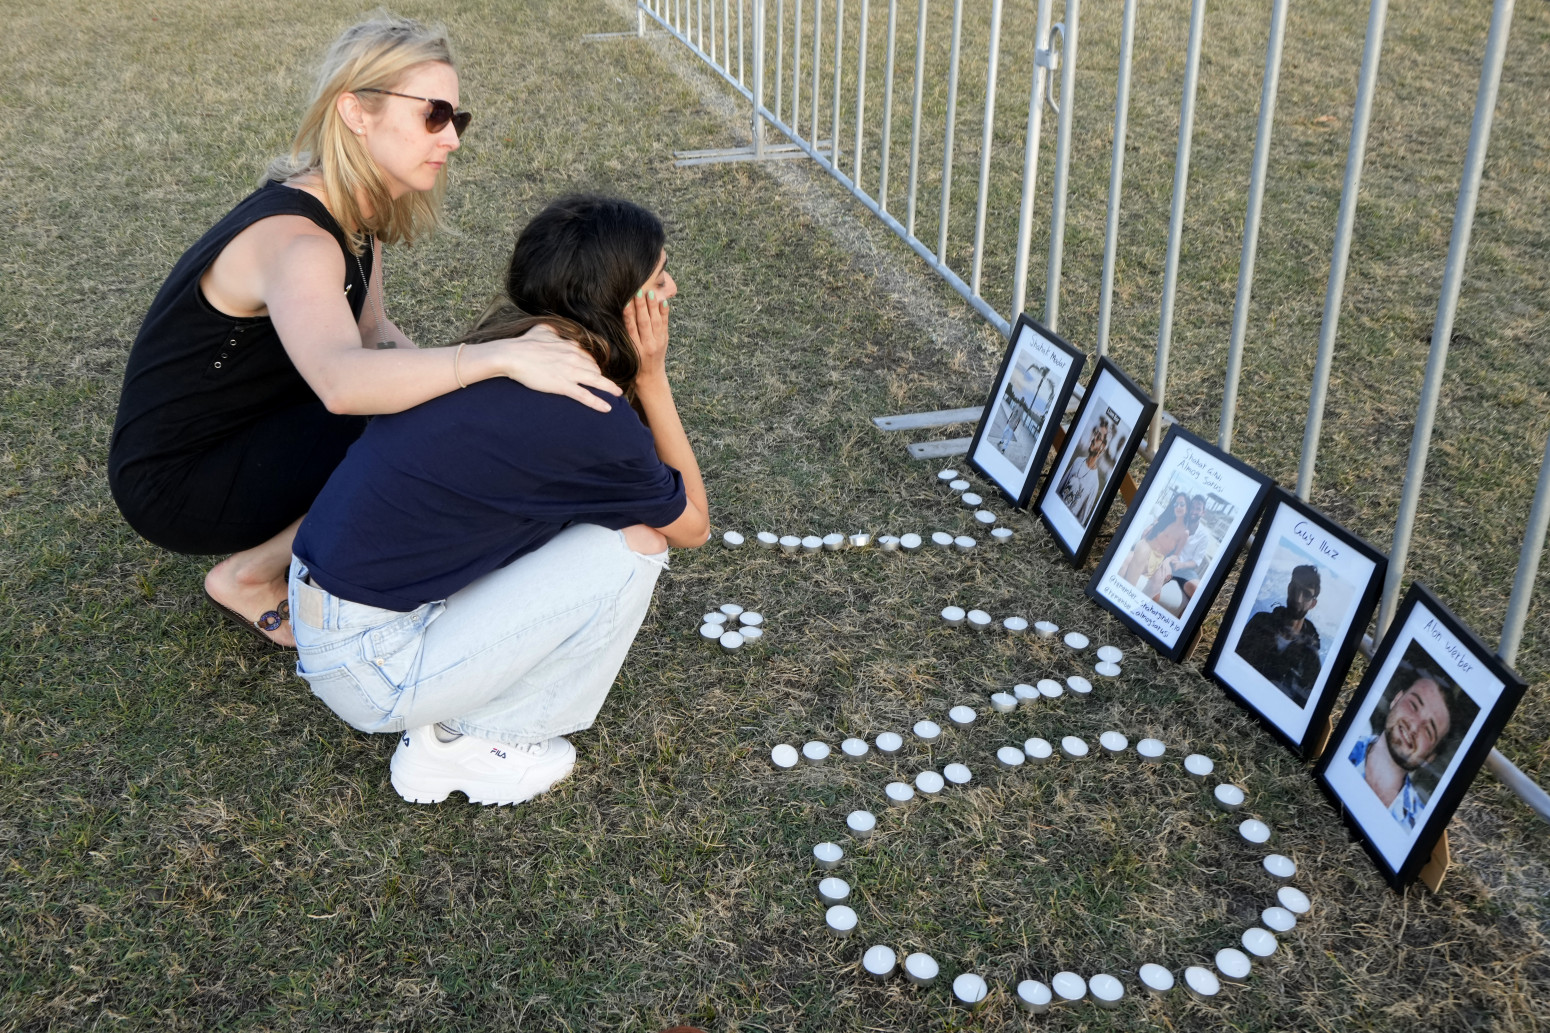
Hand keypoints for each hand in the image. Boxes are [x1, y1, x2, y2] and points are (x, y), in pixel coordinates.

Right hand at [493, 324, 621, 412]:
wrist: (512, 355)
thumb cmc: (524, 343)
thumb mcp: (542, 330)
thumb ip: (552, 330)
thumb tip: (554, 328)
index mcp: (570, 346)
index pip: (588, 356)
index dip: (593, 365)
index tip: (596, 371)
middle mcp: (574, 358)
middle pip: (595, 369)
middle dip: (601, 377)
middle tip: (608, 385)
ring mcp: (570, 372)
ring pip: (596, 381)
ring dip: (609, 388)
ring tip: (618, 394)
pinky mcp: (564, 385)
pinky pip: (585, 395)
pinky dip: (598, 402)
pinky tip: (607, 408)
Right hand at [623, 289, 669, 379]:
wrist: (651, 377)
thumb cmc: (634, 364)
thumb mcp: (627, 352)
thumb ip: (625, 337)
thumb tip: (618, 317)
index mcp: (635, 348)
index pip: (631, 328)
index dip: (629, 315)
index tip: (627, 302)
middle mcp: (648, 345)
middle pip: (644, 323)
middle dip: (642, 307)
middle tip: (639, 292)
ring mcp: (658, 342)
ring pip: (656, 322)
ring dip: (653, 306)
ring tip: (651, 293)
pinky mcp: (665, 340)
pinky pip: (665, 324)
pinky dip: (665, 313)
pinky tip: (663, 302)